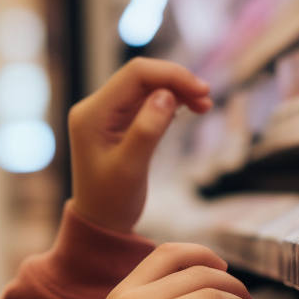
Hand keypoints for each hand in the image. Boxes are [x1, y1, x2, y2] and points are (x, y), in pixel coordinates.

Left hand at [68, 58, 212, 234]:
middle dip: (176, 82)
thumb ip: (146, 131)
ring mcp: (107, 113)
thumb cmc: (111, 201)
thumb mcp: (130, 169)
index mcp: (91, 114)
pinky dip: (170, 101)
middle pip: (142, 77)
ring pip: (147, 87)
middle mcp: (96, 107)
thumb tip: (166, 95)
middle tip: (207, 101)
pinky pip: (147, 101)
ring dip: (176, 91)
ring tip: (204, 106)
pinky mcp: (119, 122)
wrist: (100, 223)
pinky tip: (190, 110)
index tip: (202, 91)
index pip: (135, 75)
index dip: (171, 76)